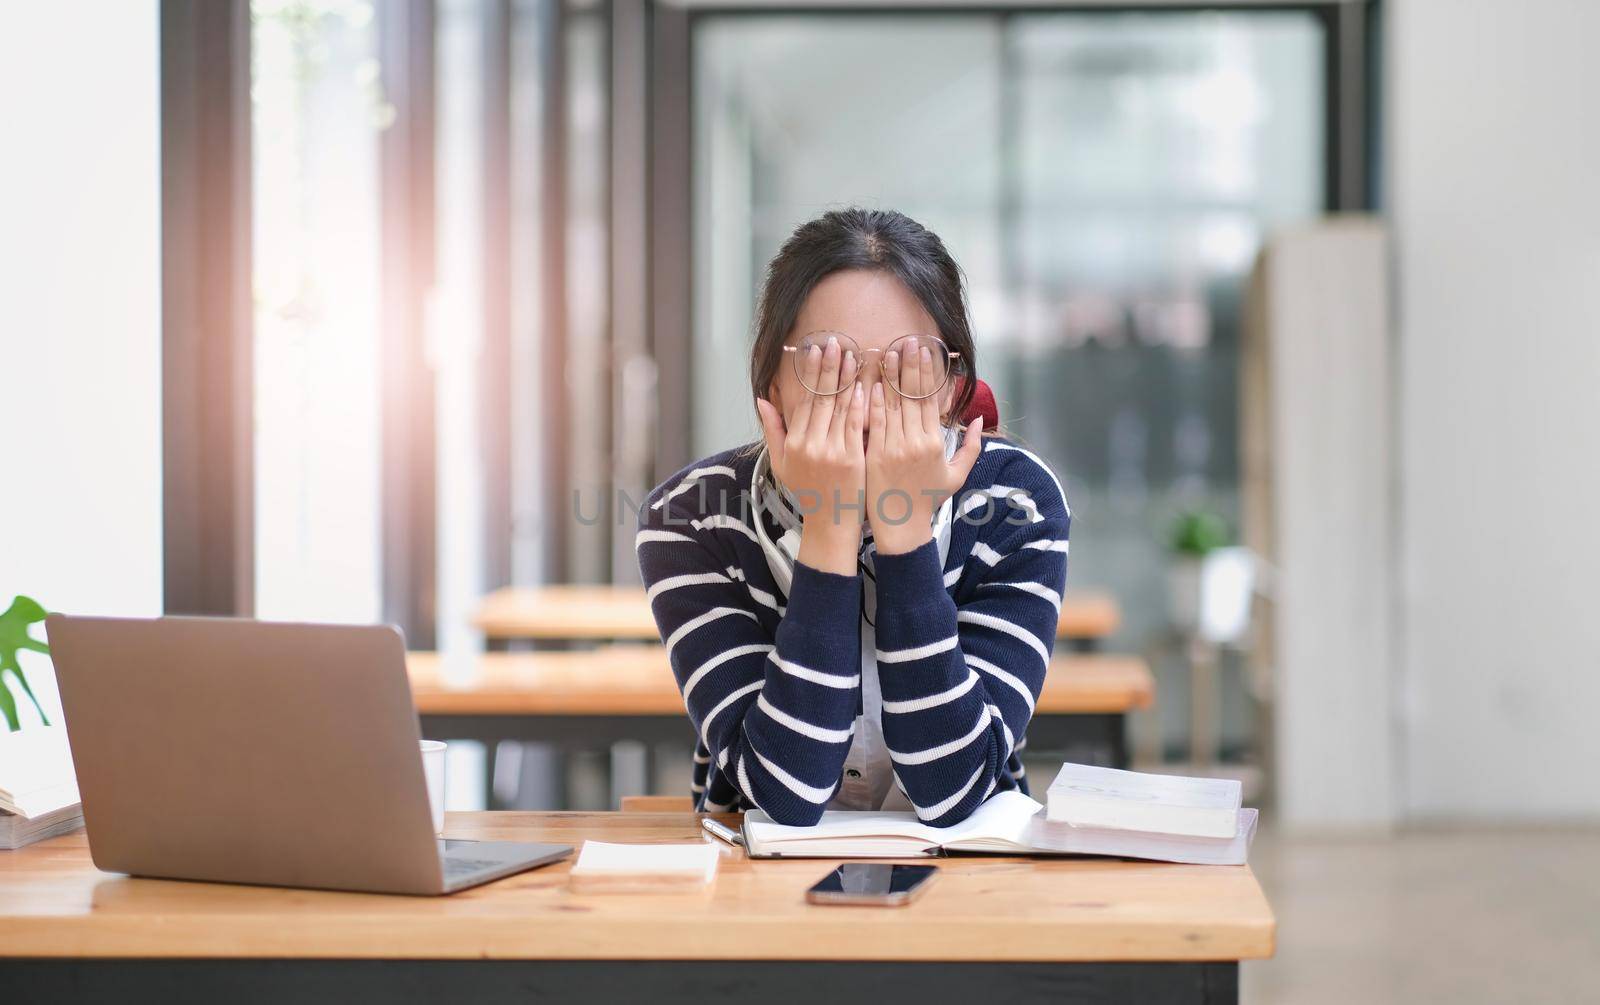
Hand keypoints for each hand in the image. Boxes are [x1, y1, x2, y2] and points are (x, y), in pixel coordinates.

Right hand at [755, 336, 865, 574]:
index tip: (814, 351)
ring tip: (853, 355)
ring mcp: (833, 452)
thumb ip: (773, 430)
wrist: (830, 522)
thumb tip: (762, 399)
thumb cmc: (807, 491)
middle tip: (834, 343)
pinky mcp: (853, 459)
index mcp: (794, 443)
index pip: (803, 400)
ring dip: (847, 379)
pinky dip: (860, 404)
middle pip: (821, 398)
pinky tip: (864, 385)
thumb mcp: (782, 463)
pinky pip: (856, 425)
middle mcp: (811, 445)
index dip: (809, 374)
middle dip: (829, 368)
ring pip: (840, 407)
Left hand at [865, 345, 982, 555]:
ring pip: (893, 405)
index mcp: (935, 443)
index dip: (928, 374)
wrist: (900, 524)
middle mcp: (916, 442)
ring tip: (889, 353)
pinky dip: (873, 401)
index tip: (926, 351)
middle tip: (909, 342)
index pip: (931, 400)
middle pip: (913, 396)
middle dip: (911, 366)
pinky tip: (871, 381)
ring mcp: (894, 447)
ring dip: (891, 377)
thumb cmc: (927, 500)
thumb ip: (970, 448)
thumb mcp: (956, 475)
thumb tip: (978, 422)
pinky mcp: (874, 453)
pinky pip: (873, 422)